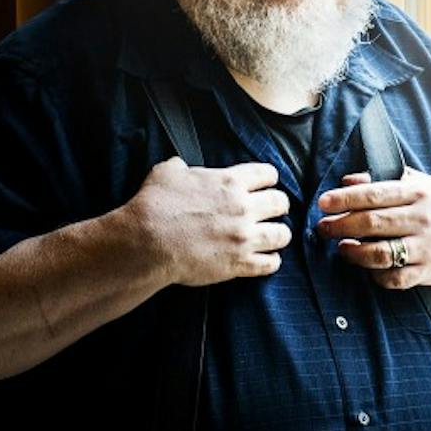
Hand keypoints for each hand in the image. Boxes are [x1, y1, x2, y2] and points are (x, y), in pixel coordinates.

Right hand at [115, 157, 291, 286]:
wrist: (148, 242)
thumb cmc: (155, 205)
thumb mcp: (167, 172)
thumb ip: (181, 167)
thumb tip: (180, 167)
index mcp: (230, 182)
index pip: (268, 174)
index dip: (267, 179)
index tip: (264, 185)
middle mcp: (243, 207)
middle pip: (281, 203)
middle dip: (278, 206)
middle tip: (271, 211)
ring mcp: (243, 237)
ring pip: (282, 234)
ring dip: (279, 234)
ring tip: (272, 236)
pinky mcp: (239, 263)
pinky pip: (270, 264)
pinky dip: (271, 262)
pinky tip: (266, 259)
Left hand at [316, 168, 430, 288]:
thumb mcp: (420, 185)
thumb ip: (383, 180)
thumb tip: (347, 180)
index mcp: (418, 193)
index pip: (374, 194)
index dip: (345, 199)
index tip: (323, 203)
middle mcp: (421, 219)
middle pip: (372, 223)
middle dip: (341, 226)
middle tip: (322, 228)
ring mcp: (426, 247)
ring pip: (380, 253)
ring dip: (354, 252)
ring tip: (342, 248)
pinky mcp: (428, 272)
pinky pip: (395, 278)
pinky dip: (376, 275)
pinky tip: (367, 268)